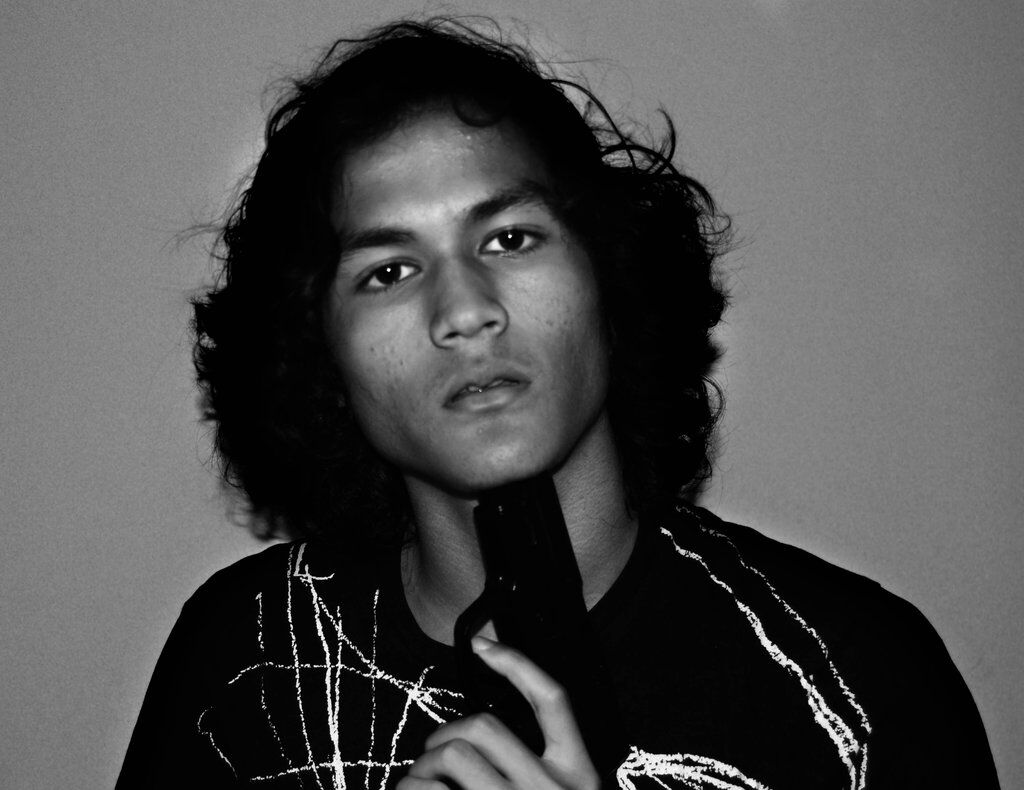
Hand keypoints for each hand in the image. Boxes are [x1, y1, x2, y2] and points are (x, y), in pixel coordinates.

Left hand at [397, 636, 600, 789]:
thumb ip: (539, 768)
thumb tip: (480, 737)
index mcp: (579, 776)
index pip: (552, 700)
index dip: (516, 663)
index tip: (481, 643)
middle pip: (486, 726)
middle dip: (444, 734)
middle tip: (430, 755)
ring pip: (454, 753)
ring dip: (422, 765)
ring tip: (416, 781)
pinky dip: (410, 788)